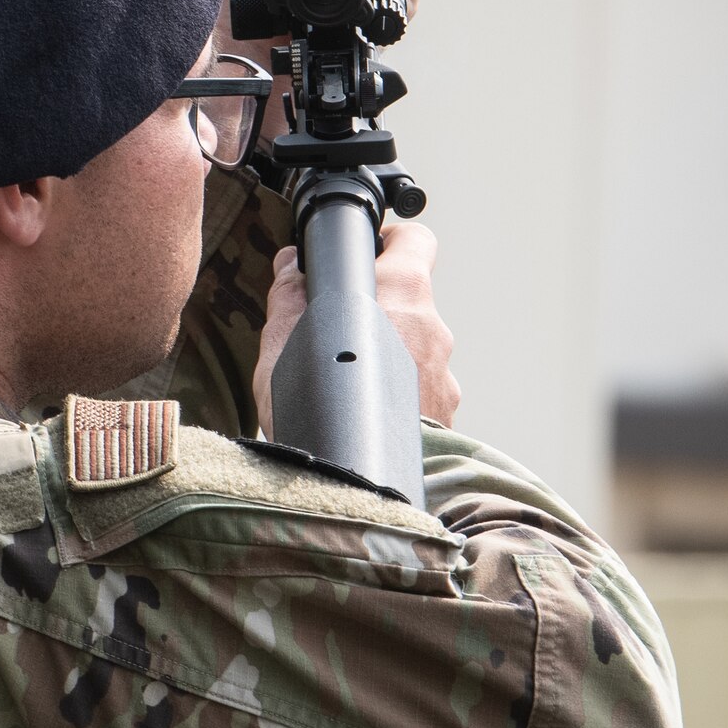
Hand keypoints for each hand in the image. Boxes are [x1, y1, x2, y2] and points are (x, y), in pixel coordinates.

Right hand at [253, 221, 459, 434]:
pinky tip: (365, 415)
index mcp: (401, 296)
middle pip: (408, 300)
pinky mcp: (446, 414)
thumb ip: (289, 297)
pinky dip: (398, 394)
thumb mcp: (282, 347)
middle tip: (337, 332)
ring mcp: (445, 375)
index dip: (388, 242)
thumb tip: (291, 265)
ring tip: (346, 384)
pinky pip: (420, 388)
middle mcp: (432, 330)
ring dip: (387, 356)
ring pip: (414, 348)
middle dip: (376, 310)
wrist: (359, 487)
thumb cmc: (320, 414)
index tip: (363, 256)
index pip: (415, 240)